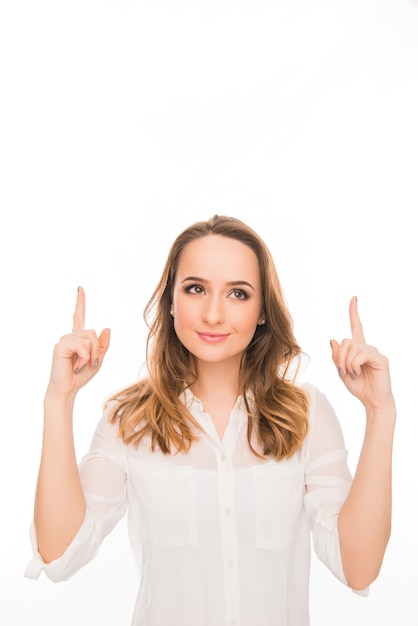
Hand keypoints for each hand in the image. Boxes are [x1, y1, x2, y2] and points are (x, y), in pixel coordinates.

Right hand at [47, 287, 110, 397]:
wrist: (68, 389)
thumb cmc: (80, 375)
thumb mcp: (97, 360)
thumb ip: (103, 345)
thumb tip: (107, 328)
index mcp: (78, 338)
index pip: (79, 317)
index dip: (80, 302)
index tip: (80, 288)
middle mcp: (70, 336)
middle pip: (93, 333)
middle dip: (97, 349)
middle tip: (90, 363)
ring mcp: (64, 340)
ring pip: (89, 338)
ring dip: (91, 354)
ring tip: (80, 364)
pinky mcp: (60, 346)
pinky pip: (81, 345)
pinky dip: (84, 356)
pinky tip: (76, 364)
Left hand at [330, 297, 393, 411]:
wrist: (373, 402)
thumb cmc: (359, 387)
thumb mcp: (342, 372)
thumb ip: (337, 357)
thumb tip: (333, 340)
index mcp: (358, 350)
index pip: (356, 327)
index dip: (354, 313)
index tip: (354, 299)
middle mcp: (367, 348)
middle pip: (346, 341)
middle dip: (339, 357)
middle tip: (342, 371)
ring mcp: (374, 352)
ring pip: (351, 347)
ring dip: (346, 362)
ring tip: (351, 373)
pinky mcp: (380, 358)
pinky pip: (360, 355)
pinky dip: (353, 364)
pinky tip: (357, 372)